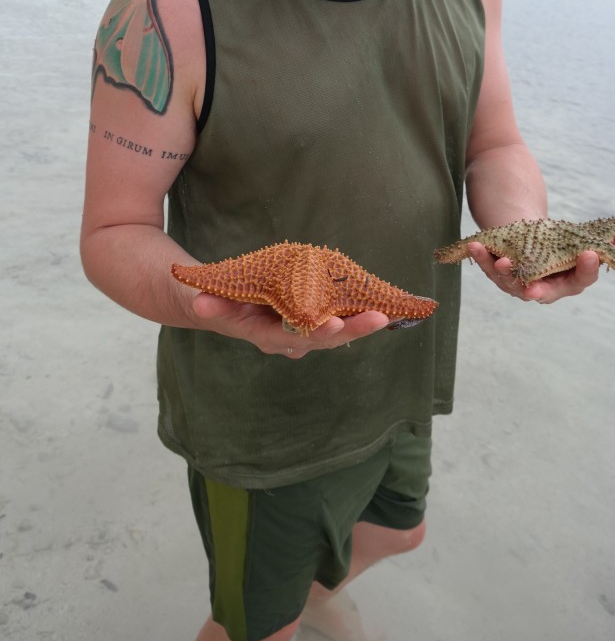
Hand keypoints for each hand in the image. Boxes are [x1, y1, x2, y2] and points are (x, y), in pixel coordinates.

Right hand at [191, 292, 388, 356]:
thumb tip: (199, 303)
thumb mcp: (209, 301)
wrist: (218, 306)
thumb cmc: (217, 301)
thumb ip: (208, 303)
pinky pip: (337, 319)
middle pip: (325, 339)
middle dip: (352, 330)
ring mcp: (300, 332)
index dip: (315, 332)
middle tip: (378, 319)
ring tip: (389, 313)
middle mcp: (288, 339)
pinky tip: (384, 307)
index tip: (334, 325)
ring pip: (335, 332)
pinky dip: (359, 314)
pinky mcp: (310, 319)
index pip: (294, 337)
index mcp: (266, 335)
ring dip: (361, 324)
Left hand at [468, 231, 614, 304]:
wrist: (530, 237)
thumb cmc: (562, 242)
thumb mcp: (587, 238)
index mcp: (570, 281)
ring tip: (502, 262)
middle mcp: (544, 287)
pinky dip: (483, 258)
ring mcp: (518, 283)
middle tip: (532, 290)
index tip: (589, 254)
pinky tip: (475, 245)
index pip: (581, 278)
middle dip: (537, 291)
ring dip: (503, 274)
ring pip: (511, 284)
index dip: (586, 268)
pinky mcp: (498, 272)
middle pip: (542, 292)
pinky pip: (490, 268)